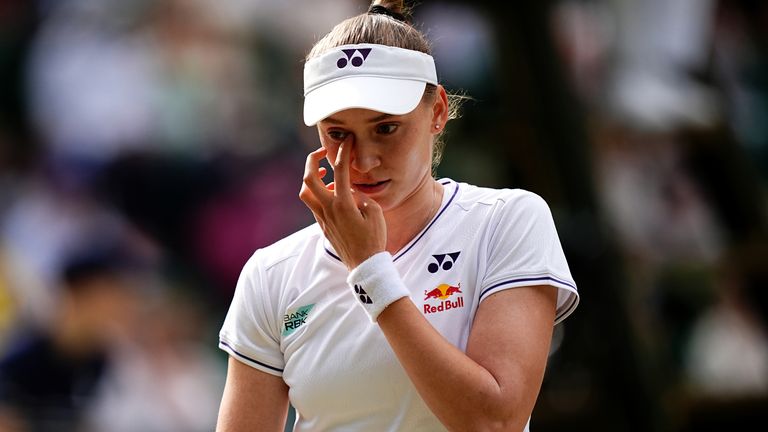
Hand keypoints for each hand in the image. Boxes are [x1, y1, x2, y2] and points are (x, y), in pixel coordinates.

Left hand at [299, 138, 386, 269]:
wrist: (365, 265)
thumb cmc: (374, 239)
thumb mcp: (375, 213)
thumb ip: (362, 198)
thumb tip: (351, 193)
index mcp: (343, 203)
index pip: (339, 170)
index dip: (343, 151)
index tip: (347, 141)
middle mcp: (328, 209)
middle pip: (309, 178)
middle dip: (312, 160)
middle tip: (322, 152)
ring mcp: (323, 218)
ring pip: (305, 193)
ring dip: (311, 179)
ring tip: (324, 174)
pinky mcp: (322, 226)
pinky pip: (313, 205)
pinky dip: (318, 194)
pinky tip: (331, 194)